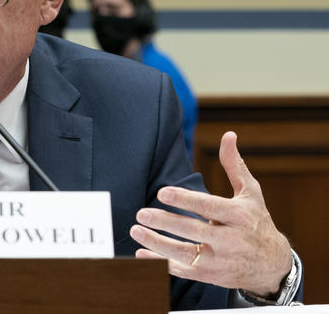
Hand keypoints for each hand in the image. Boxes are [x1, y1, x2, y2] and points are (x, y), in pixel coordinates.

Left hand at [130, 131, 291, 296]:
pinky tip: (141, 255)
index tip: (162, 193)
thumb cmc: (256, 221)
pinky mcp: (211, 276)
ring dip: (158, 244)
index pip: (209, 207)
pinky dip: (161, 265)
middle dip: (165, 222)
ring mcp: (220, 260)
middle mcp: (230, 240)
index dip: (185, 200)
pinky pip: (183, 271)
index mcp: (239, 216)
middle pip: (194, 231)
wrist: (272, 264)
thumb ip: (234, 165)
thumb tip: (227, 135)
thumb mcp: (251, 193)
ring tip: (136, 230)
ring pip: (185, 254)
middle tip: (141, 213)